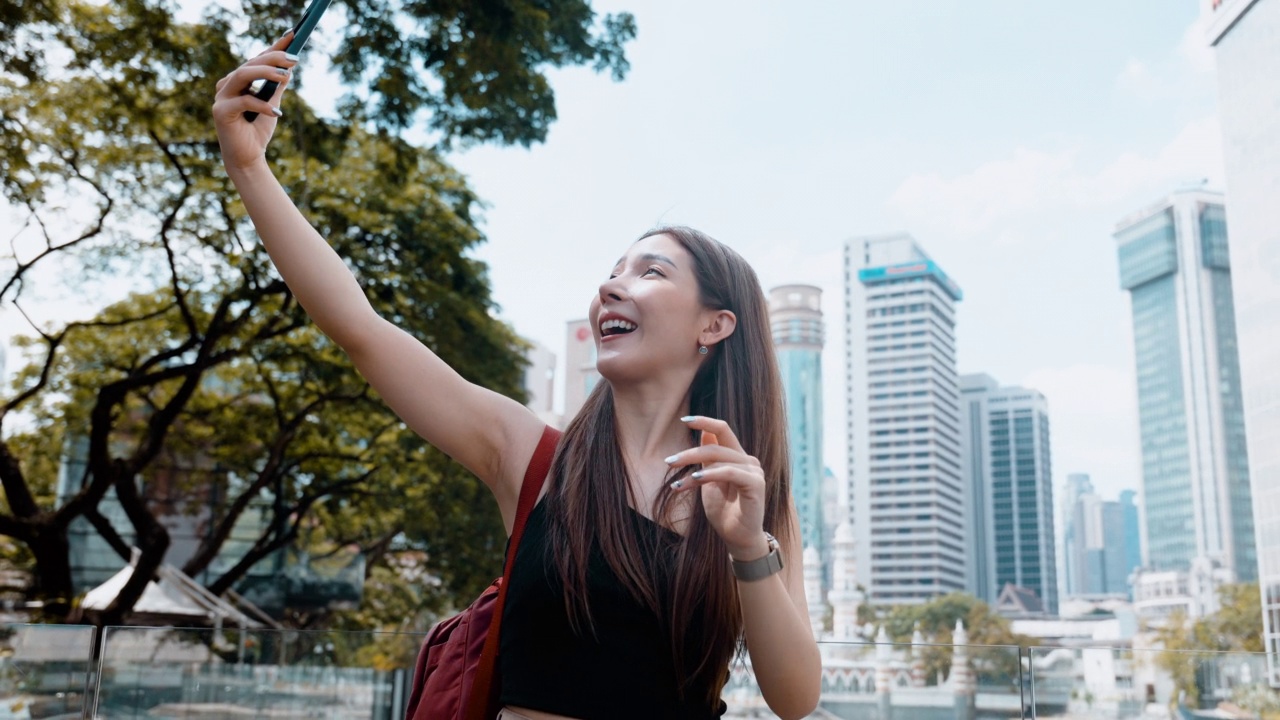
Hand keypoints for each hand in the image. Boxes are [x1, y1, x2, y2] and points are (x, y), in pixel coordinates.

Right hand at [212, 33, 298, 174]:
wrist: (248, 159)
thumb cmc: (258, 131)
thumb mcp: (272, 105)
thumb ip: (276, 87)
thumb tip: (289, 69)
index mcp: (239, 81)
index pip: (257, 59)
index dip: (274, 46)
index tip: (293, 34)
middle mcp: (228, 85)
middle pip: (250, 64)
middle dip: (273, 58)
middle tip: (293, 59)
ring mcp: (222, 97)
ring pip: (242, 75)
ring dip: (265, 73)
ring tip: (285, 75)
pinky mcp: (220, 112)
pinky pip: (243, 102)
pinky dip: (261, 105)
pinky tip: (276, 113)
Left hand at [666, 416, 769, 560]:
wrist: (737, 539)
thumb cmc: (724, 512)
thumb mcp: (709, 482)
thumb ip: (707, 460)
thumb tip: (704, 434)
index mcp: (737, 457)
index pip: (723, 430)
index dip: (705, 422)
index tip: (684, 420)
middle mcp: (748, 461)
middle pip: (715, 446)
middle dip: (688, 454)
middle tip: (668, 463)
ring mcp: (754, 472)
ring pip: (719, 458)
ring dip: (694, 468)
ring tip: (677, 483)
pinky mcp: (756, 484)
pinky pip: (730, 472)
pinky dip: (710, 474)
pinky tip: (695, 479)